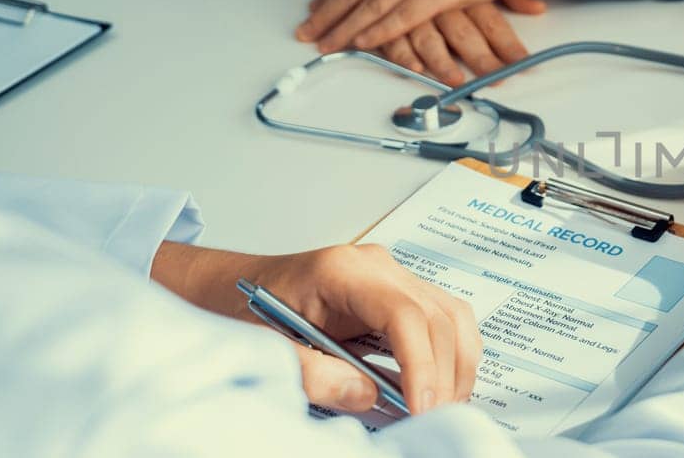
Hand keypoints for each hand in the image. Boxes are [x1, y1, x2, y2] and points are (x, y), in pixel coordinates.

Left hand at [151, 243, 480, 413]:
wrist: (228, 287)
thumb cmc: (241, 311)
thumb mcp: (265, 347)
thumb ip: (314, 373)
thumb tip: (368, 395)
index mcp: (341, 271)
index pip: (404, 314)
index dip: (421, 365)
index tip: (421, 407)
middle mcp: (375, 266)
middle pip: (438, 317)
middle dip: (443, 375)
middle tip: (432, 418)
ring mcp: (392, 275)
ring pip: (452, 317)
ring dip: (455, 366)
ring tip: (440, 407)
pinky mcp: (399, 292)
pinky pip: (444, 319)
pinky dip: (449, 356)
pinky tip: (437, 388)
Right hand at [367, 0, 539, 84]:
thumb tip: (538, 7)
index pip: (491, 21)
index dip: (507, 44)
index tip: (524, 63)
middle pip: (464, 35)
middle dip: (482, 60)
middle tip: (498, 80)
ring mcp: (409, 7)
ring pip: (429, 40)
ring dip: (443, 65)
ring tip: (459, 82)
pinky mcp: (380, 16)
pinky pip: (393, 40)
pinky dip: (403, 55)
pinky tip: (416, 68)